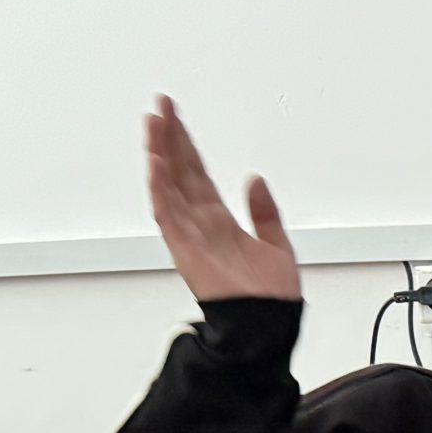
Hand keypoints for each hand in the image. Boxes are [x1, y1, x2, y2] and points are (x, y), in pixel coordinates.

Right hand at [145, 94, 299, 302]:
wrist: (268, 326)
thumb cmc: (272, 297)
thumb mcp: (278, 245)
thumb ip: (265, 213)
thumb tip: (256, 181)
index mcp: (220, 222)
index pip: (197, 174)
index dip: (186, 145)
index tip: (176, 117)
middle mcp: (201, 224)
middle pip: (179, 172)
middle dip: (169, 138)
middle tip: (160, 106)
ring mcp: (190, 235)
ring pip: (168, 186)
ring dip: (160, 154)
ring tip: (153, 123)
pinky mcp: (185, 249)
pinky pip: (168, 214)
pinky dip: (160, 189)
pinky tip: (155, 163)